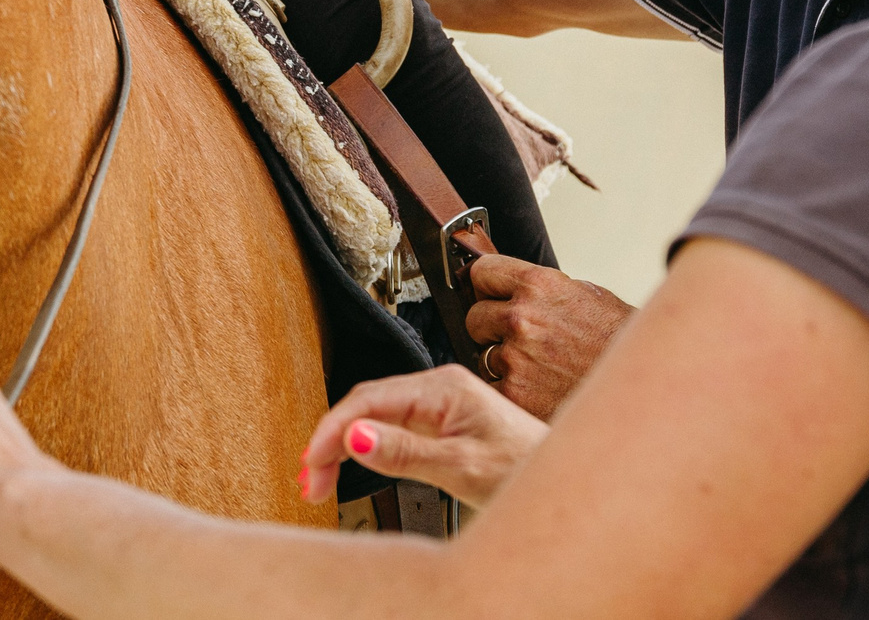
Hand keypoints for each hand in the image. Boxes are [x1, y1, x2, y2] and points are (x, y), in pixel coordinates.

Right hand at [297, 365, 547, 509]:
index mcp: (442, 387)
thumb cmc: (524, 466)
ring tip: (320, 481)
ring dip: (344, 448)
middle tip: (311, 481)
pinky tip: (350, 467)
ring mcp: (437, 406)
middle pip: (366, 406)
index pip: (369, 399)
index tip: (313, 461)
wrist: (558, 477)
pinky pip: (390, 430)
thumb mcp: (461, 465)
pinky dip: (365, 450)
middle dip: (331, 441)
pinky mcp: (439, 424)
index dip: (334, 429)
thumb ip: (405, 452)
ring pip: (374, 418)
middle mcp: (437, 389)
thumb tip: (355, 437)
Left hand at [462, 255, 635, 419]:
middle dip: (491, 328)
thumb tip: (512, 289)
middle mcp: (522, 317)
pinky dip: (509, 391)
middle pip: (475, 317)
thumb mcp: (585, 295)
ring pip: (483, 355)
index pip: (481, 272)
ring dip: (502, 362)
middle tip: (519, 339)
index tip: (488, 294)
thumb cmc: (617, 341)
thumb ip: (543, 291)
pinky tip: (536, 389)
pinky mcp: (514, 393)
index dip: (484, 285)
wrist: (638, 386)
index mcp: (538, 286)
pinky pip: (492, 387)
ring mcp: (515, 357)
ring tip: (537, 367)